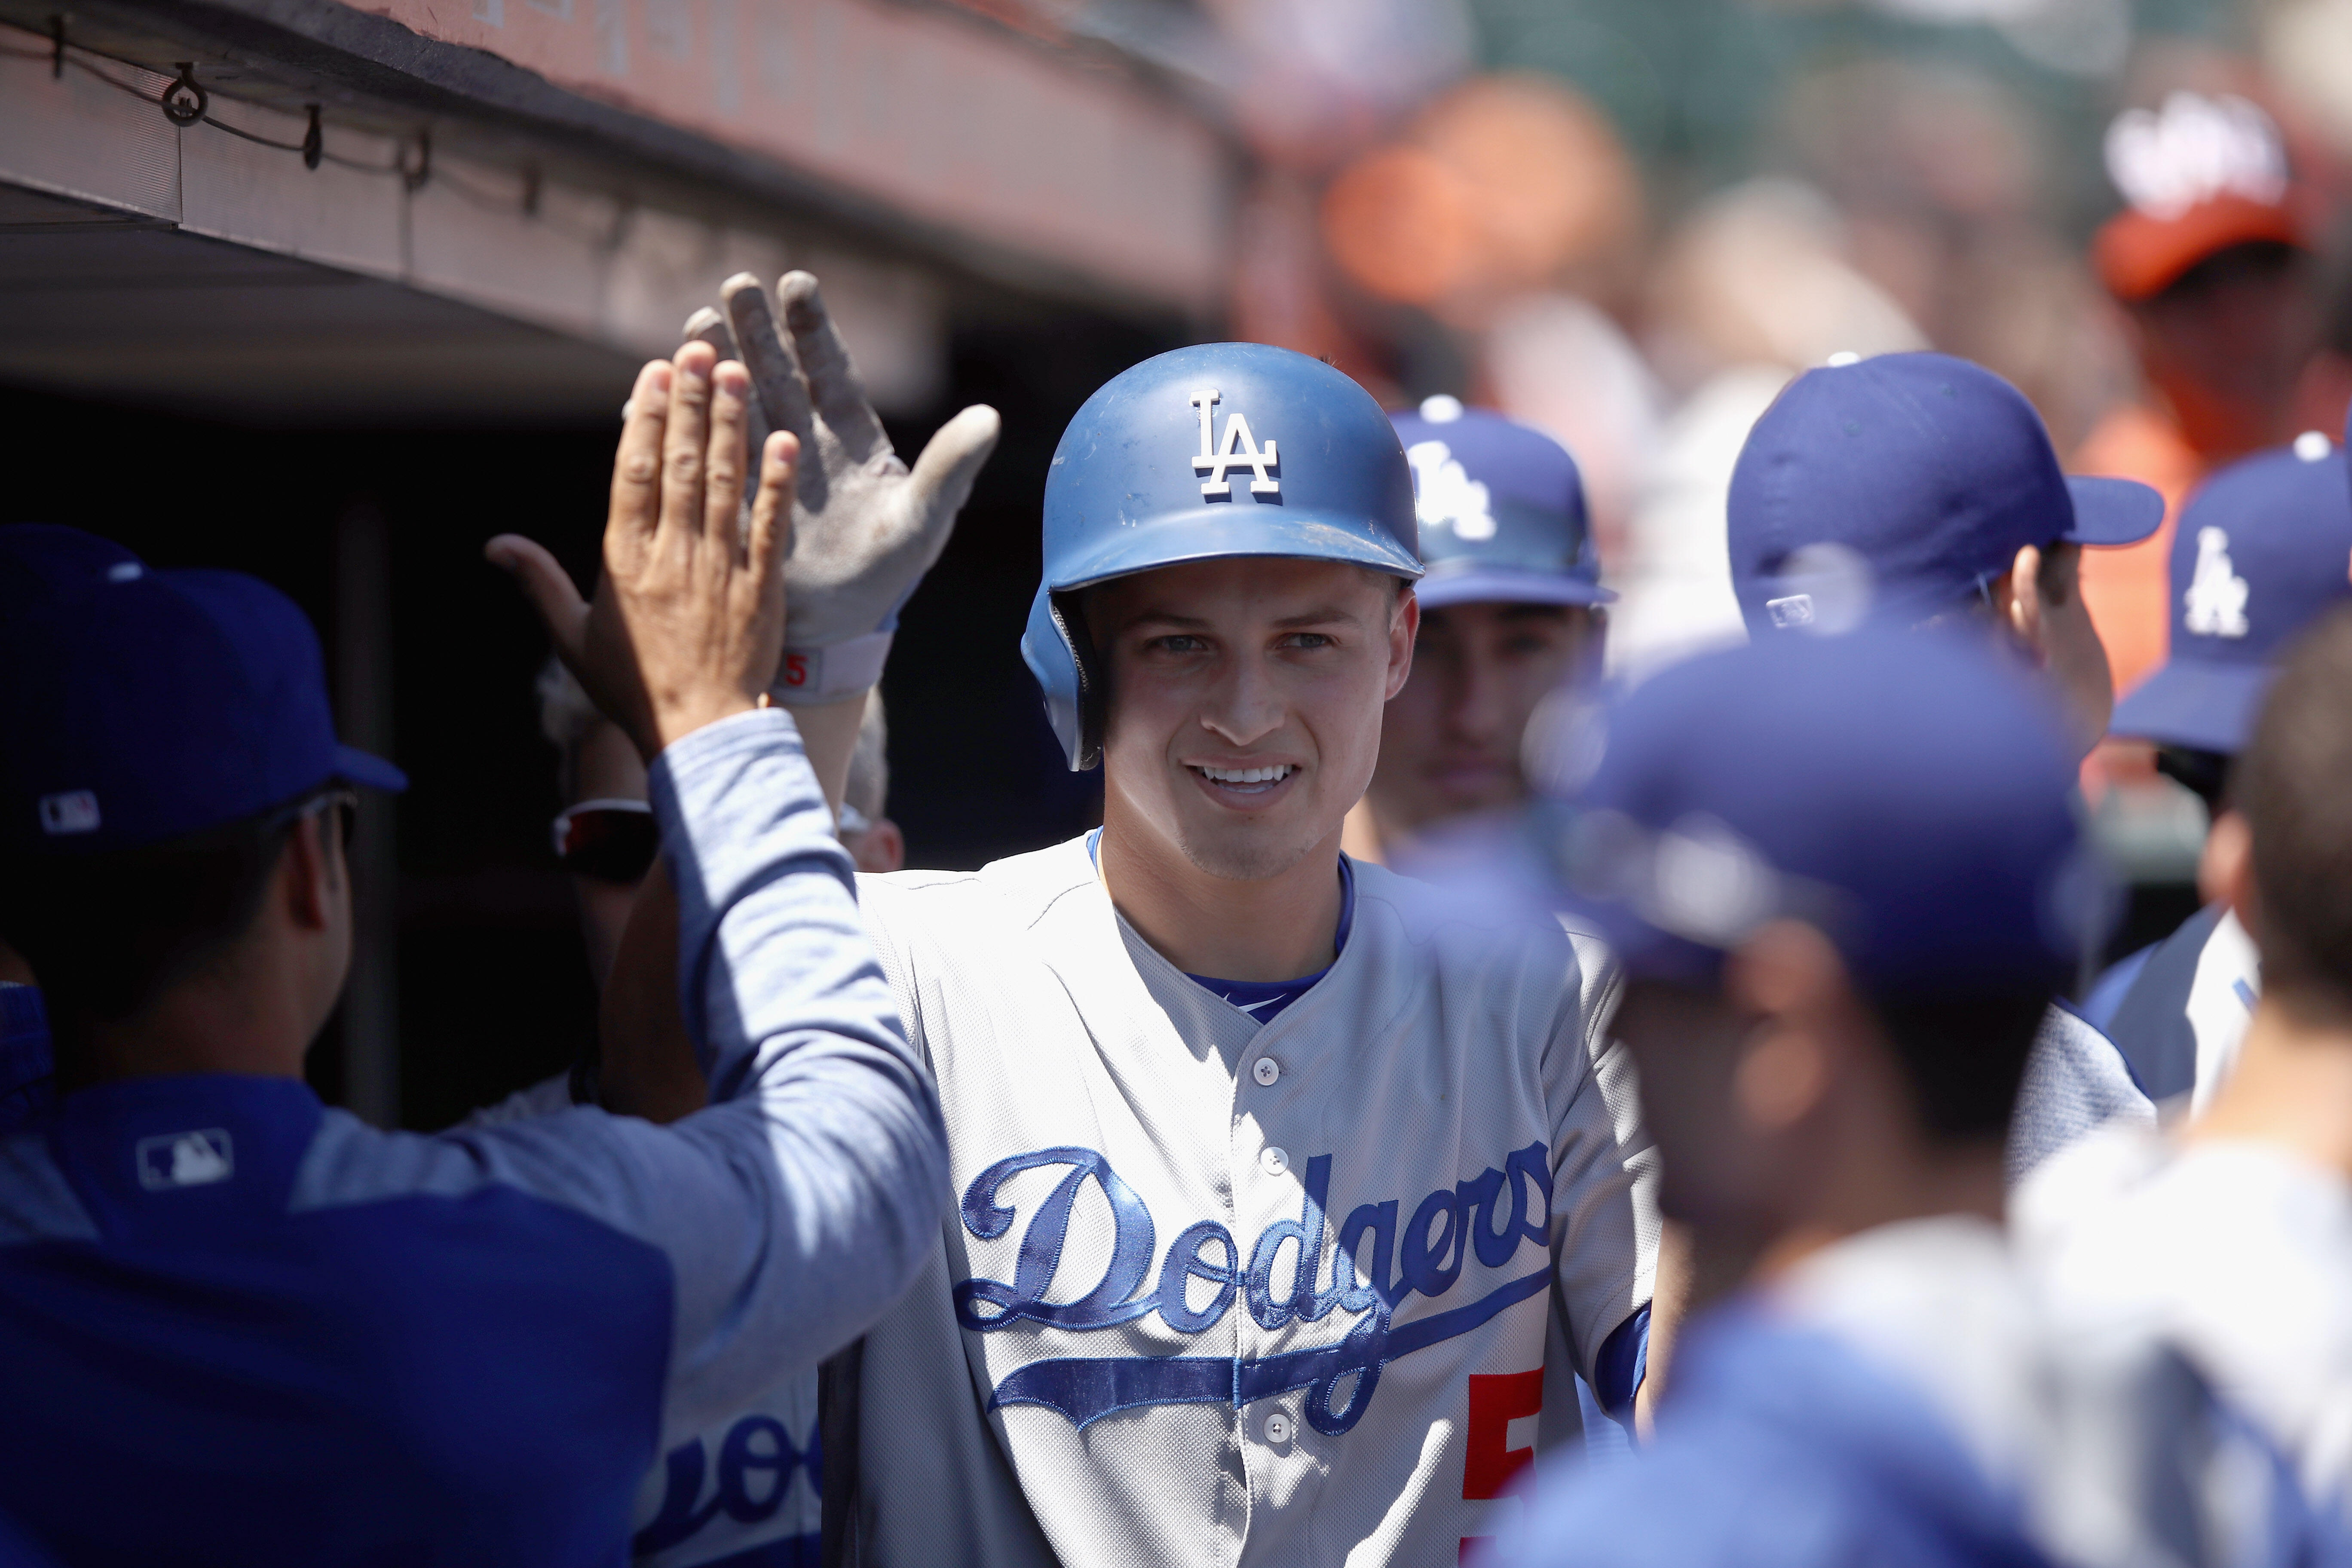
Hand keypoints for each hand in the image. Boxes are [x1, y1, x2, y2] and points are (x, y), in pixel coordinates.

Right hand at [487, 343, 799, 759]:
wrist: (697, 733)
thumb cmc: (632, 689)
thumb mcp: (573, 637)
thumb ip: (538, 583)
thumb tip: (494, 545)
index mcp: (624, 560)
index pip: (634, 472)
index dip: (646, 417)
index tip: (655, 372)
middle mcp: (671, 555)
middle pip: (680, 463)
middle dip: (690, 402)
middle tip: (700, 349)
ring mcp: (718, 568)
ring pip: (724, 483)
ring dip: (730, 425)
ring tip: (736, 373)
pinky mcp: (761, 588)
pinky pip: (770, 526)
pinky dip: (777, 483)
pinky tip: (784, 441)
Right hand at [685, 271, 999, 652]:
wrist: (842, 624)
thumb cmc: (890, 570)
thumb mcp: (924, 518)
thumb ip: (951, 466)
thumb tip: (990, 417)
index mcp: (850, 439)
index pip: (830, 371)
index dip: (812, 330)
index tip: (796, 284)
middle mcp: (804, 441)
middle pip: (777, 375)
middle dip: (756, 330)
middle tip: (735, 284)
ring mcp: (765, 466)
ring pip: (736, 405)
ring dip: (714, 366)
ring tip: (695, 324)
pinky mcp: (734, 496)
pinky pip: (705, 453)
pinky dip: (684, 424)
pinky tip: (659, 392)